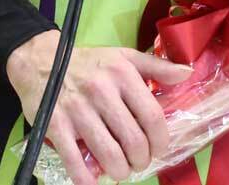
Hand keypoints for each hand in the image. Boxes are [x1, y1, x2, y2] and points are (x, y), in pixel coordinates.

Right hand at [6, 30, 191, 184]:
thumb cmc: (89, 62)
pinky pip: (76, 163)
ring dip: (120, 172)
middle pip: (133, 141)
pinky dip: (88, 180)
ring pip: (109, 156)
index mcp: (122, 73)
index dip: (160, 141)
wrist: (41, 60)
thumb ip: (156, 66)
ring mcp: (78, 110)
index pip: (152, 116)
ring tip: (120, 169)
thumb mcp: (123, 56)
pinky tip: (94, 180)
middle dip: (141, 160)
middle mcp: (102, 91)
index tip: (159, 149)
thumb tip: (187, 73)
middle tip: (139, 162)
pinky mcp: (55, 125)